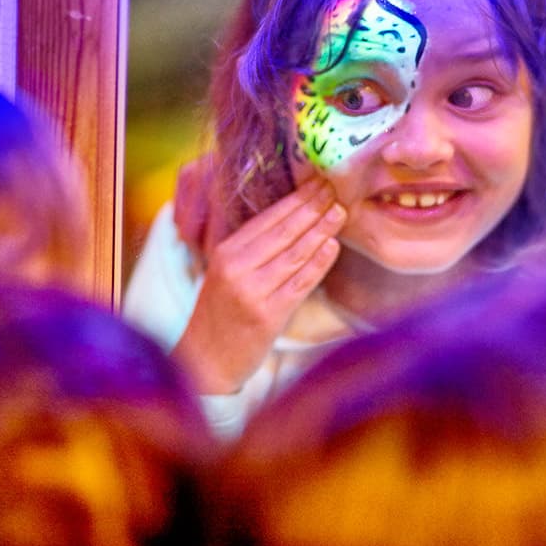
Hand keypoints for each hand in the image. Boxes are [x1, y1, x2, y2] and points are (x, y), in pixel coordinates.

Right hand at [172, 177, 343, 394]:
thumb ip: (253, 250)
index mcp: (225, 253)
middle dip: (313, 207)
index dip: (297, 199)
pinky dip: (318, 263)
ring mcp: (253, 291)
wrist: (205, 363)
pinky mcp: (269, 315)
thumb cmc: (221, 316)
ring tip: (340, 212)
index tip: (319, 182)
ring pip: (295, 253)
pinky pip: (300, 283)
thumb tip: (295, 220)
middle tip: (336, 188)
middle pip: (284, 231)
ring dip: (321, 230)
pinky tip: (332, 247)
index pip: (268, 218)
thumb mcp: (227, 275)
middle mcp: (237, 268)